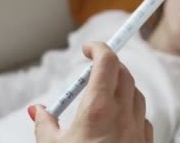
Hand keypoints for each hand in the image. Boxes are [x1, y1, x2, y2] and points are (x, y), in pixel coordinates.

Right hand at [30, 41, 152, 142]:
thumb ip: (44, 124)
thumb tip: (37, 110)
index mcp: (98, 109)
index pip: (107, 61)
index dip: (98, 48)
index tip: (86, 49)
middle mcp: (123, 115)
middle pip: (124, 73)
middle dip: (109, 65)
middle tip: (92, 69)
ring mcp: (138, 130)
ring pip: (136, 94)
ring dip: (121, 87)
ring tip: (101, 96)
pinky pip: (143, 118)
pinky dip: (131, 112)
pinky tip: (116, 122)